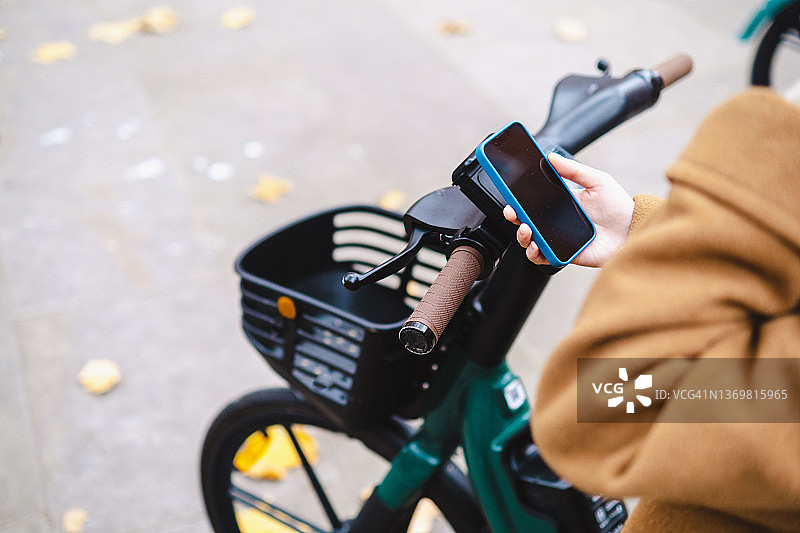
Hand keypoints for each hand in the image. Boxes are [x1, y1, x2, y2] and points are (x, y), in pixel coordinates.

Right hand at [503, 153, 633, 266]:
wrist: (632, 230)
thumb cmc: (618, 206)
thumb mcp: (596, 180)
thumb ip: (573, 170)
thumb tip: (551, 157)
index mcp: (560, 202)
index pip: (532, 200)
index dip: (517, 198)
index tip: (508, 192)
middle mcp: (555, 221)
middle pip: (525, 220)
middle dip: (514, 216)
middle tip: (512, 212)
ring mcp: (558, 239)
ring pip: (530, 240)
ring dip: (522, 236)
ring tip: (526, 230)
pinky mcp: (564, 254)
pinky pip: (543, 257)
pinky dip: (535, 254)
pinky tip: (536, 247)